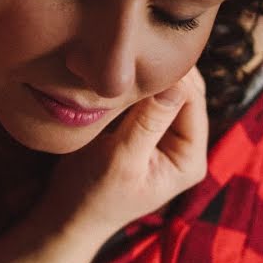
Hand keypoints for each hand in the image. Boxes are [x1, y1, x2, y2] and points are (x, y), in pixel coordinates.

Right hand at [32, 67, 208, 236]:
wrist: (69, 214)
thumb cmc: (94, 194)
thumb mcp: (121, 159)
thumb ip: (149, 123)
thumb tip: (174, 83)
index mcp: (190, 158)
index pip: (193, 101)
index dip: (173, 75)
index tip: (145, 54)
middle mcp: (184, 145)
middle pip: (186, 92)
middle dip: (164, 72)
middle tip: (136, 47)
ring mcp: (165, 137)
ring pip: (167, 91)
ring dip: (149, 76)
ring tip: (127, 58)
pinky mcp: (144, 130)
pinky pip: (148, 98)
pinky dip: (136, 85)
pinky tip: (119, 73)